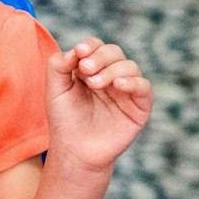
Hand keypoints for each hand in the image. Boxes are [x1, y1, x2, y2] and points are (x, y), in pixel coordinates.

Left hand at [45, 38, 151, 173]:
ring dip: (112, 69)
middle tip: (85, 69)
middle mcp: (111, 77)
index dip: (90, 46)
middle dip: (100, 57)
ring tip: (94, 84)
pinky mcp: (139, 107)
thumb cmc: (64, 121)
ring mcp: (126, 91)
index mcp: (92, 70)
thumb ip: (59, 66)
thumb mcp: (55, 91)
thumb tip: (74, 49)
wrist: (75, 152)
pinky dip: (133, 82)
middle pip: (114, 52)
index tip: (79, 52)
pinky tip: (118, 85)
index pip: (96, 47)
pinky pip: (144, 87)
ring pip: (130, 67)